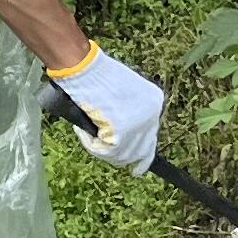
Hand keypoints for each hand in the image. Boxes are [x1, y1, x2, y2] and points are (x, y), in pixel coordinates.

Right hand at [46, 46, 166, 171]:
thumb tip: (119, 134)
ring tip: (88, 134)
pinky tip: (83, 131)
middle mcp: (152, 115)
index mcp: (154, 101)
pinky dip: (90, 144)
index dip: (142, 155)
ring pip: (121, 155)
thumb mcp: (120, 91)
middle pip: (140, 151)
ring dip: (102, 149)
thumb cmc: (94, 74)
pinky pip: (104, 151)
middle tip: (108, 156)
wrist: (84, 68)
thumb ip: (126, 111)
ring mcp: (139, 125)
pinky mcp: (122, 134)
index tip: (136, 169)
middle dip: (123, 157)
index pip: (151, 136)